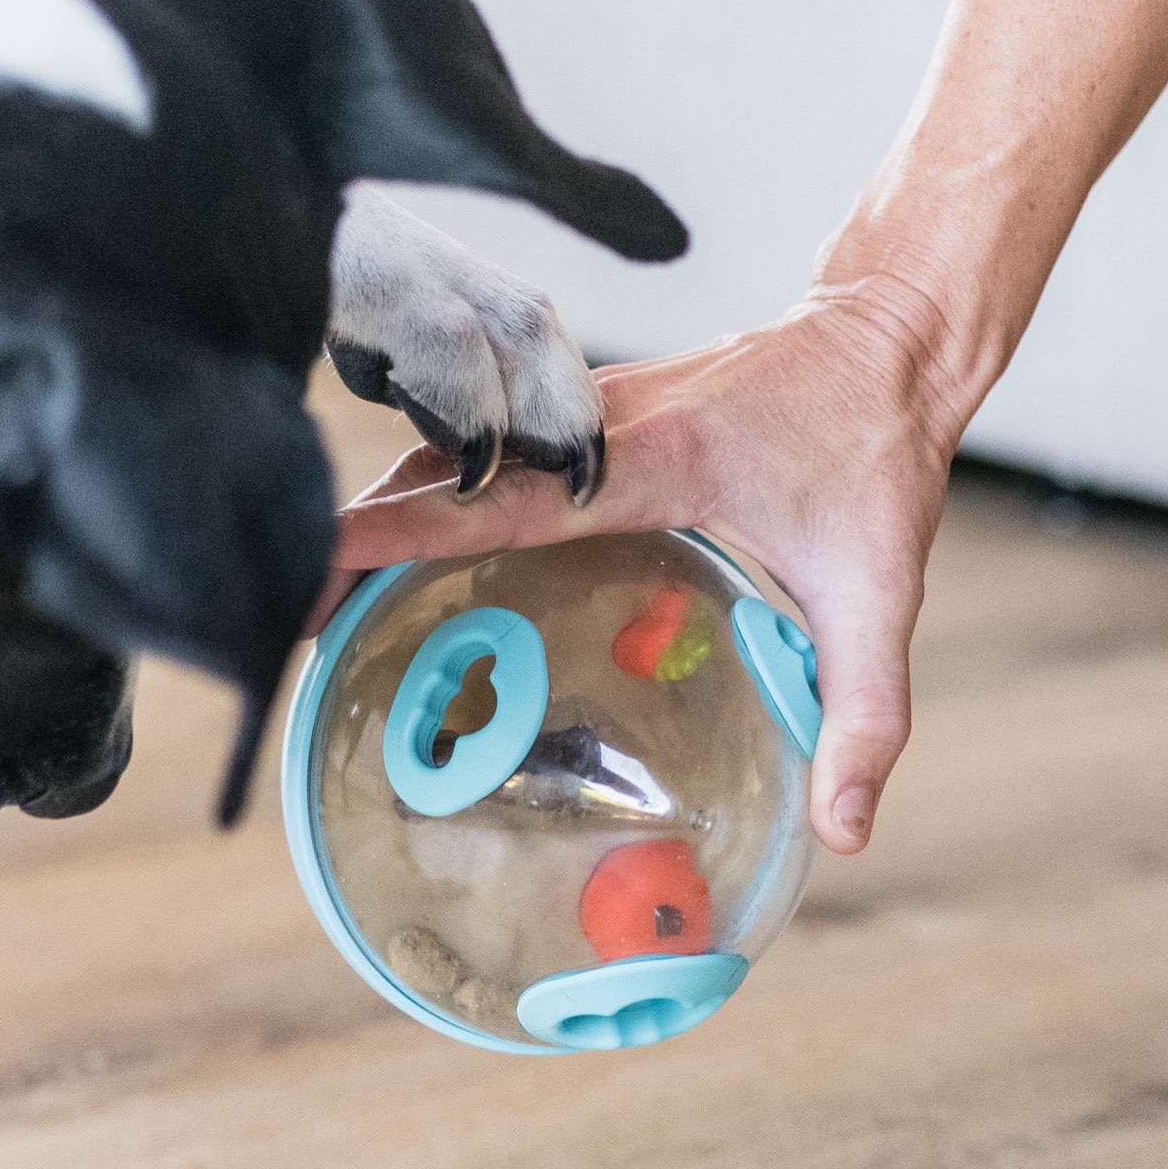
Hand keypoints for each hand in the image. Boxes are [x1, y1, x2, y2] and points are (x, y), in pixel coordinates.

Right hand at [333, 283, 966, 855]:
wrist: (886, 336)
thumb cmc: (878, 454)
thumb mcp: (884, 593)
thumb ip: (865, 715)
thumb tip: (845, 832)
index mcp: (648, 459)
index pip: (494, 495)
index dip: (394, 528)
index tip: (307, 555)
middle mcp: (597, 420)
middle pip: (441, 470)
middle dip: (351, 532)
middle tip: (281, 607)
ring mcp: (586, 404)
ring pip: (453, 448)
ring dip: (381, 508)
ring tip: (313, 586)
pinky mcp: (588, 407)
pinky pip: (486, 443)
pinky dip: (428, 487)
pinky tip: (400, 542)